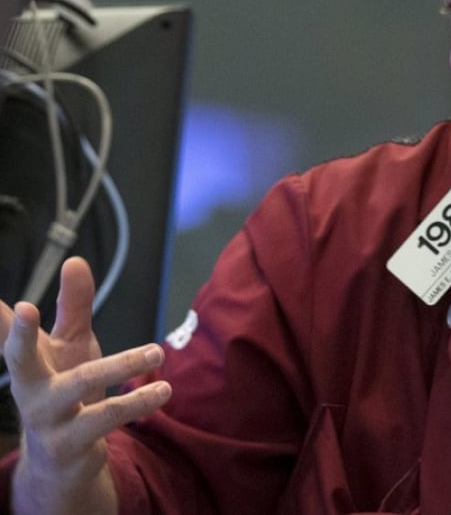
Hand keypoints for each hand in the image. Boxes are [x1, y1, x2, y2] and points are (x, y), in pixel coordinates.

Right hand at [0, 257, 171, 514]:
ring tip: (157, 352)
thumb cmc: (64, 388)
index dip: (5, 318)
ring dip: (122, 364)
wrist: (60, 462)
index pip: (8, 333)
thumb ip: (73, 305)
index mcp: (26, 360)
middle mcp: (28, 387)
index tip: (9, 301)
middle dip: (19, 336)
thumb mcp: (69, 345)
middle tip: (25, 308)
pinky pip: (107, 417)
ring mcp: (46, 418)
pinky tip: (162, 390)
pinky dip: (138, 402)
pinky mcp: (70, 443)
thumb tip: (75, 260)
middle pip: (18, 359)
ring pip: (81, 383)